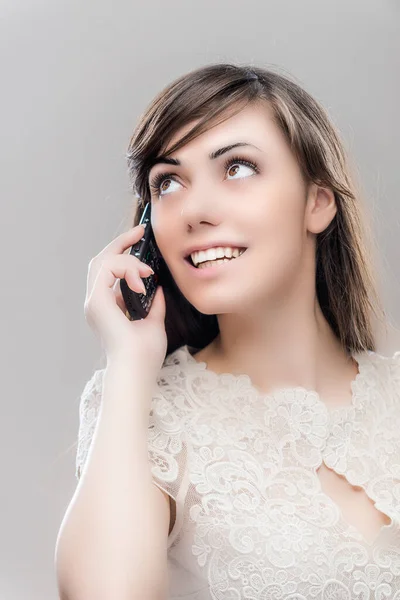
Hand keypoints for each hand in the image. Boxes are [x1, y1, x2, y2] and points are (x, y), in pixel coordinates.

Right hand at [84, 224, 166, 374]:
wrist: (137, 370)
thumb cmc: (144, 355)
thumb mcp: (154, 323)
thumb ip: (154, 304)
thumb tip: (158, 287)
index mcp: (106, 308)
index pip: (107, 271)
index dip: (122, 252)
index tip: (140, 239)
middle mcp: (96, 302)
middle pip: (101, 260)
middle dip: (121, 242)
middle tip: (141, 231)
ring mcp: (94, 302)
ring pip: (103, 261)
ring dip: (127, 259)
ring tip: (147, 271)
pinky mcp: (97, 301)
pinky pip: (106, 268)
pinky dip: (125, 267)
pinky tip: (141, 278)